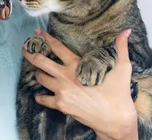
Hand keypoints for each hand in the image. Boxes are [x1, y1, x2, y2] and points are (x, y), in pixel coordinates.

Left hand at [22, 29, 137, 139]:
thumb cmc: (119, 94)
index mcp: (77, 65)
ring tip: (38, 72)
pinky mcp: (60, 105)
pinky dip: (40, 96)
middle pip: (40, 61)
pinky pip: (42, 99)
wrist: (115, 120)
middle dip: (30, 54)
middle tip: (25, 50)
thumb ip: (121, 48)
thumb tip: (126, 32)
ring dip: (38, 74)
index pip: (57, 47)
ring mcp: (61, 91)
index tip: (37, 33)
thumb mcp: (122, 68)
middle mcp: (66, 76)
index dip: (45, 38)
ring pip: (40, 78)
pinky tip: (40, 94)